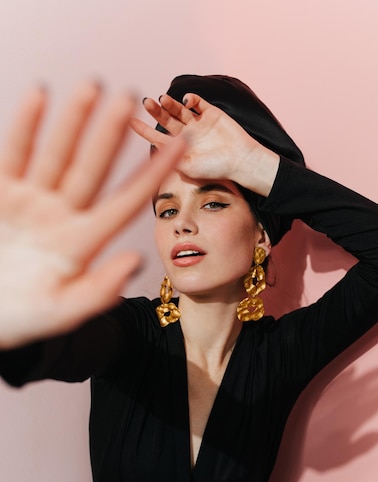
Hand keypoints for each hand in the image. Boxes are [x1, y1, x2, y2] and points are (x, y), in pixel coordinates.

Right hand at [0, 82, 184, 348]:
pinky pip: (14, 153)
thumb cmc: (20, 322)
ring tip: (93, 85)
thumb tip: (137, 262)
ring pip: (56, 154)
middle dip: (111, 135)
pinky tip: (40, 94)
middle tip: (132, 98)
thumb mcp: (61, 313)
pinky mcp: (1, 193)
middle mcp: (62, 217)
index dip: (151, 174)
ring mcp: (31, 202)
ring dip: (73, 121)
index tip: (181, 146)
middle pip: (92, 169)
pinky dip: (25, 126)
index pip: (125, 203)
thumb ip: (99, 290)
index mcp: (83, 244)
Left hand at [130, 93, 260, 182]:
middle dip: (155, 111)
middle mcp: (186, 134)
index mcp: (178, 149)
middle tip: (147, 102)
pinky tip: (187, 100)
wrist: (241, 161)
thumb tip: (153, 145)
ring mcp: (198, 123)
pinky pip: (197, 102)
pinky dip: (190, 98)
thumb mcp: (188, 168)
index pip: (155, 137)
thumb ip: (170, 157)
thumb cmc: (215, 169)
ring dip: (170, 103)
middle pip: (165, 119)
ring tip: (164, 99)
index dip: (143, 129)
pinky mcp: (211, 113)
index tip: (131, 121)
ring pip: (179, 109)